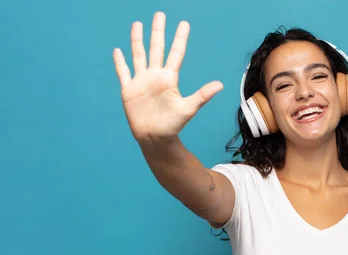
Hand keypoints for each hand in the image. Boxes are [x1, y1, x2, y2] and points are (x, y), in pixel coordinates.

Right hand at [113, 11, 222, 142]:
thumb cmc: (173, 125)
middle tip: (160, 14)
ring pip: (138, 55)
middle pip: (156, 48)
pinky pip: (123, 72)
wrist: (155, 138)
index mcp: (169, 78)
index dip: (179, 38)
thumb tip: (220, 85)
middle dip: (158, 32)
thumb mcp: (188, 108)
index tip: (184, 23)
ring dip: (137, 40)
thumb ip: (202, 95)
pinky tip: (118, 51)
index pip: (175, 53)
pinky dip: (120, 62)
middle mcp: (155, 76)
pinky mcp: (129, 90)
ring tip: (138, 24)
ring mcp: (141, 82)